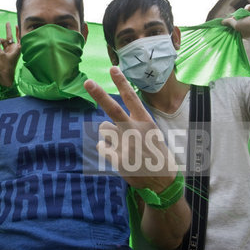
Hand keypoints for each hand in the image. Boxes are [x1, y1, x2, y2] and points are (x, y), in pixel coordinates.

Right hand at [0, 22, 20, 86]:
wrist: (4, 77)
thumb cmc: (6, 67)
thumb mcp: (1, 55)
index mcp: (16, 48)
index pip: (17, 37)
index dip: (16, 31)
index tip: (16, 24)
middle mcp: (12, 49)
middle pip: (7, 39)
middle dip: (3, 36)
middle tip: (6, 23)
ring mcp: (7, 52)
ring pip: (1, 43)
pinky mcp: (3, 55)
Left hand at [84, 67, 176, 191]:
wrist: (162, 181)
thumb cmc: (155, 154)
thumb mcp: (151, 134)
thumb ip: (132, 125)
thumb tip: (105, 122)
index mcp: (146, 122)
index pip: (132, 98)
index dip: (122, 83)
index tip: (113, 69)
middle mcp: (135, 131)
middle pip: (113, 109)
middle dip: (99, 94)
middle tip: (88, 82)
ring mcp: (126, 145)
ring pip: (104, 129)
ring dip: (108, 134)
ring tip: (122, 144)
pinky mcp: (118, 159)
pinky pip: (101, 146)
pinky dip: (104, 148)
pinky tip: (116, 155)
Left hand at [222, 4, 249, 38]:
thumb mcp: (237, 25)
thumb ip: (229, 23)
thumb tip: (222, 22)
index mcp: (242, 32)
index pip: (232, 27)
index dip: (229, 24)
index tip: (225, 21)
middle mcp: (246, 26)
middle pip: (237, 19)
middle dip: (236, 17)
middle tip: (236, 17)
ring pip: (242, 12)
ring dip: (244, 12)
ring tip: (248, 14)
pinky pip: (249, 8)